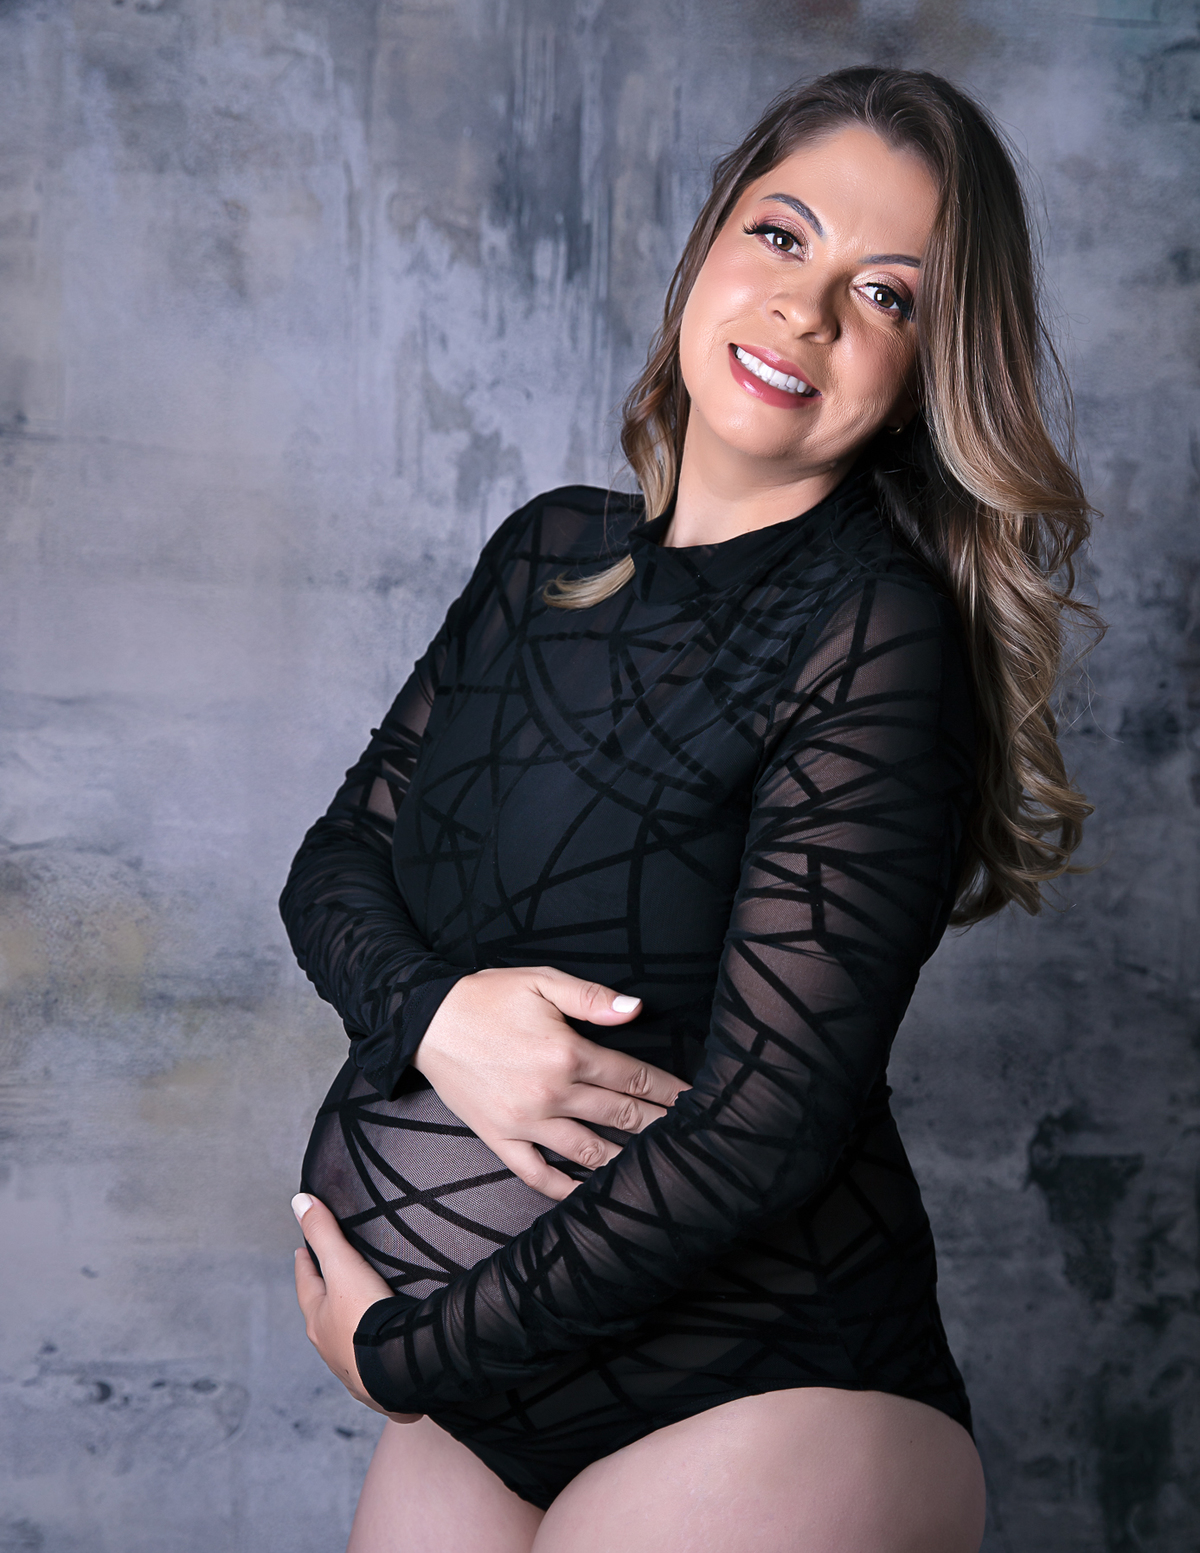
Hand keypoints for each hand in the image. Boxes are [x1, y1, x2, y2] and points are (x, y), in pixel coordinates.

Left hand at [292, 1192, 421, 1422]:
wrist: (394, 1370)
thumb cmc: (365, 1318)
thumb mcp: (343, 1266)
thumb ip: (324, 1233)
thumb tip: (299, 1201)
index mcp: (319, 1319)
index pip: (306, 1285)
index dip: (304, 1265)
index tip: (301, 1251)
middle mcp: (330, 1348)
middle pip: (321, 1318)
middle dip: (323, 1301)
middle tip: (327, 1285)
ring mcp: (352, 1370)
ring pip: (343, 1346)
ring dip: (345, 1332)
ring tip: (355, 1322)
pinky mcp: (377, 1388)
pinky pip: (370, 1369)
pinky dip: (372, 1360)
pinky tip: (383, 1360)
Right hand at [414, 966, 689, 1199]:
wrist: (423, 1021)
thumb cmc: (486, 997)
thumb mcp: (541, 982)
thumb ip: (592, 997)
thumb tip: (636, 1010)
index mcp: (568, 1053)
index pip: (634, 1077)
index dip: (669, 1091)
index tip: (696, 1102)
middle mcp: (552, 1093)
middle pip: (621, 1116)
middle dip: (660, 1127)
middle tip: (692, 1140)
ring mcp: (525, 1122)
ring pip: (589, 1151)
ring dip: (625, 1160)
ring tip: (656, 1170)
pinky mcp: (500, 1138)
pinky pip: (537, 1173)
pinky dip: (565, 1189)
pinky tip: (590, 1194)